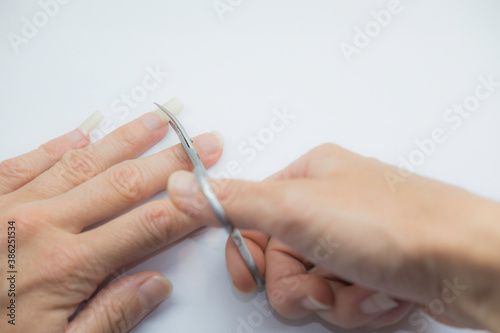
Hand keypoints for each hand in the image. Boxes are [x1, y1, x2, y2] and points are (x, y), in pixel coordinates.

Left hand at [0, 110, 223, 331]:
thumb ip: (109, 317)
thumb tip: (153, 286)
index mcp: (65, 266)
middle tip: (203, 144)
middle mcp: (40, 225)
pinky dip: (59, 145)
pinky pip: (27, 160)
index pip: (149, 226)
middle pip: (126, 184)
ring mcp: (10, 206)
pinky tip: (82, 132)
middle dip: (174, 162)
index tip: (213, 191)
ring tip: (157, 122)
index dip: (189, 206)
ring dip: (127, 139)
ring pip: (84, 161)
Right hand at [168, 143, 499, 330]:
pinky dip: (362, 306)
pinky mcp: (377, 269)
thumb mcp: (297, 209)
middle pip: (283, 261)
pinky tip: (385, 292)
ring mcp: (356, 240)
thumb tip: (181, 187)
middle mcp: (332, 205)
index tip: (248, 276)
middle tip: (323, 281)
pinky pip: (345, 300)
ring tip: (365, 285)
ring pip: (314, 287)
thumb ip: (234, 202)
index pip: (253, 218)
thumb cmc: (393, 224)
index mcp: (308, 177)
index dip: (248, 254)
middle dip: (302, 285)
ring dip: (336, 299)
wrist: (469, 261)